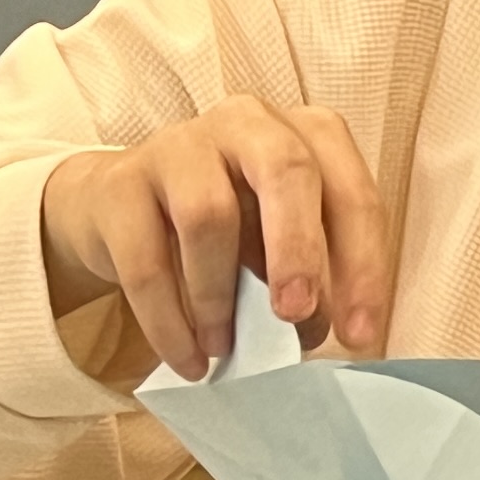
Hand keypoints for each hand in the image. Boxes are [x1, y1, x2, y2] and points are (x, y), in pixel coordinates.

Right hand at [39, 98, 391, 379]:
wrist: (117, 204)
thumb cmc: (225, 223)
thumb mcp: (276, 237)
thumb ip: (308, 271)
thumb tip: (318, 328)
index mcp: (304, 132)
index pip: (349, 191)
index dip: (362, 263)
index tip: (360, 332)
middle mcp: (247, 122)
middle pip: (287, 170)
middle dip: (298, 249)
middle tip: (296, 315)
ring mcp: (179, 145)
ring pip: (209, 216)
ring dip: (220, 297)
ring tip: (224, 348)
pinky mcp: (120, 183)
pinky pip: (146, 260)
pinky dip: (169, 321)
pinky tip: (187, 357)